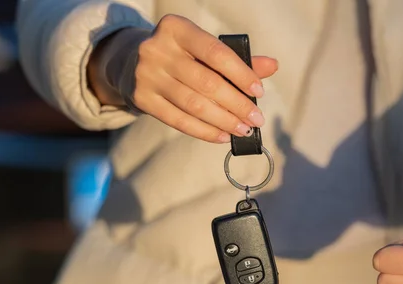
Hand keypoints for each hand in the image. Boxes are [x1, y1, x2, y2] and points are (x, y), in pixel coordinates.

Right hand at [88, 15, 278, 142]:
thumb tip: (272, 66)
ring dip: (224, 121)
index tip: (259, 91)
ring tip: (243, 129)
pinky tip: (223, 136)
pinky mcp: (142, 99)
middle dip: (237, 104)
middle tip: (256, 119)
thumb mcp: (202, 48)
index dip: (240, 73)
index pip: (215, 52)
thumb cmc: (180, 55)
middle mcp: (157, 49)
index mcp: (176, 28)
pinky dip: (205, 131)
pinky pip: (179, 121)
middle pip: (206, 83)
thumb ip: (237, 58)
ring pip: (194, 105)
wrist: (130, 62)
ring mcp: (147, 75)